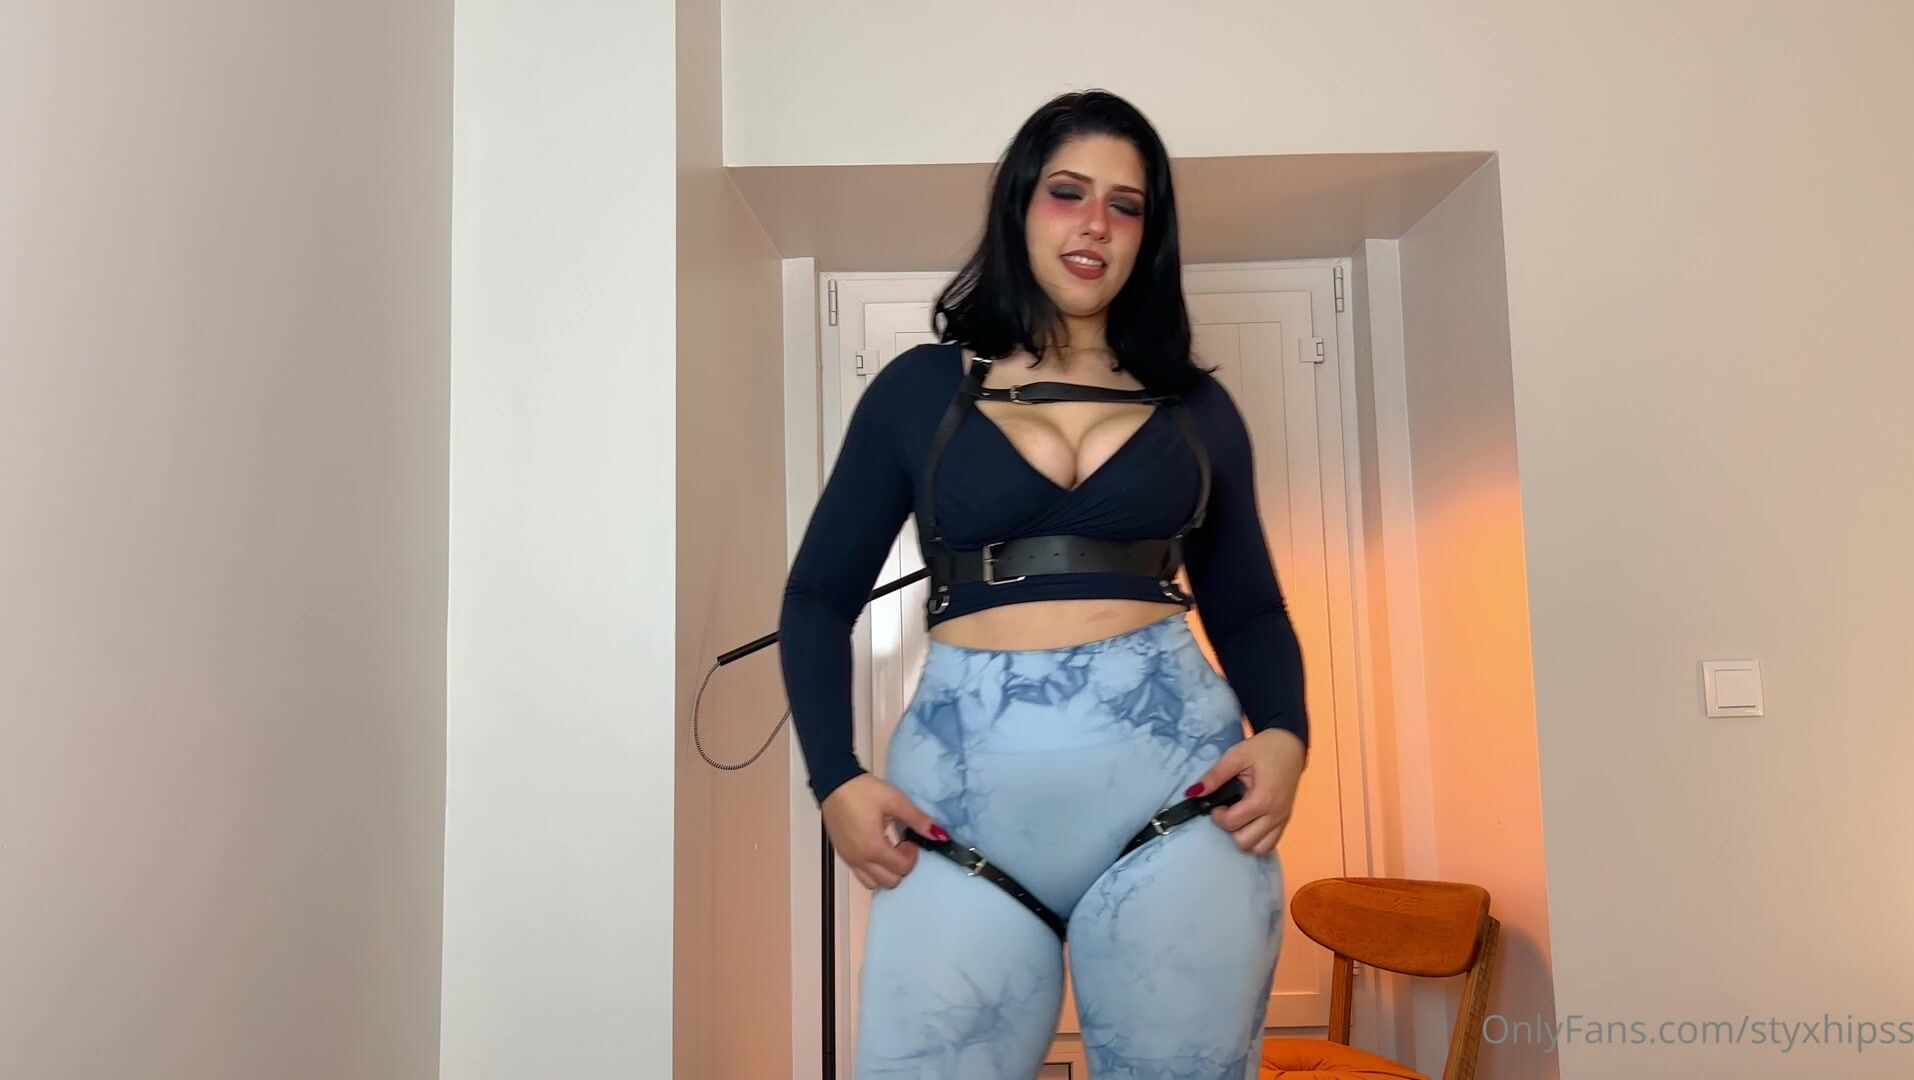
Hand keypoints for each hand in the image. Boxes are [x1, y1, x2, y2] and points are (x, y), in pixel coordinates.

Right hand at [820, 774, 946, 889]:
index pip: (901, 868)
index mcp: (874, 848)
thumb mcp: (895, 801)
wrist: (833, 782)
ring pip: (873, 883)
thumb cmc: (864, 791)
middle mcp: (860, 859)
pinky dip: (873, 870)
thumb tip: (940, 835)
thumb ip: (918, 820)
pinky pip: (861, 875)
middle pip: (889, 882)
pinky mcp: (842, 855)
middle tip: (901, 845)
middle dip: (901, 867)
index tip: (910, 839)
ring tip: (888, 849)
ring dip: (886, 872)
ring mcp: (849, 859)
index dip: (912, 856)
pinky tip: (876, 849)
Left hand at [1187, 729, 1305, 855]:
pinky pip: (1270, 844)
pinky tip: (1249, 823)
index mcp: (1263, 799)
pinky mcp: (1285, 821)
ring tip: (1239, 818)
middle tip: (1227, 811)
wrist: (1291, 745)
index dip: (1217, 816)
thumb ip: (1215, 775)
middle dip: (1230, 829)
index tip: (1216, 804)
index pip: (1233, 823)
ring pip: (1259, 848)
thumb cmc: (1264, 748)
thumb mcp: (1236, 755)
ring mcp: (1282, 820)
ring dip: (1244, 837)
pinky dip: (1257, 839)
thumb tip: (1192, 793)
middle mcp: (1275, 815)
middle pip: (1245, 842)